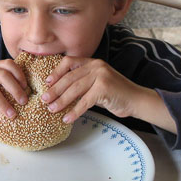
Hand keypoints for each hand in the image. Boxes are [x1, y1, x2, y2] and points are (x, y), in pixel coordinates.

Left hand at [41, 57, 176, 132]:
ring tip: (52, 109)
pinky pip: (84, 101)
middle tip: (44, 99)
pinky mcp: (104, 88)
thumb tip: (58, 92)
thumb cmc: (114, 94)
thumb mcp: (96, 84)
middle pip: (69, 78)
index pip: (69, 62)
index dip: (56, 72)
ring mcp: (101, 76)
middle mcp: (96, 66)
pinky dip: (74, 111)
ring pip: (75, 89)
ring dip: (61, 101)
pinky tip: (67, 119)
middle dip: (55, 90)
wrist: (136, 100)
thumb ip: (81, 84)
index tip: (47, 83)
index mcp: (92, 63)